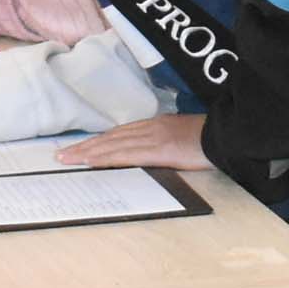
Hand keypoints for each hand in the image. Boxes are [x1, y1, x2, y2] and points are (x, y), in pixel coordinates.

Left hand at [57, 114, 211, 169]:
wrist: (227, 135)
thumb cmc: (209, 139)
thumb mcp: (181, 138)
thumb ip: (162, 144)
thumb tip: (147, 156)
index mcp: (154, 126)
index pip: (118, 134)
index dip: (97, 142)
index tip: (79, 148)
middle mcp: (149, 128)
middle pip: (110, 138)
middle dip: (84, 147)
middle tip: (60, 155)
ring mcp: (153, 137)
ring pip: (113, 145)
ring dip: (88, 153)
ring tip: (68, 159)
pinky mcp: (159, 150)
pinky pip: (127, 154)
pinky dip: (106, 157)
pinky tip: (92, 161)